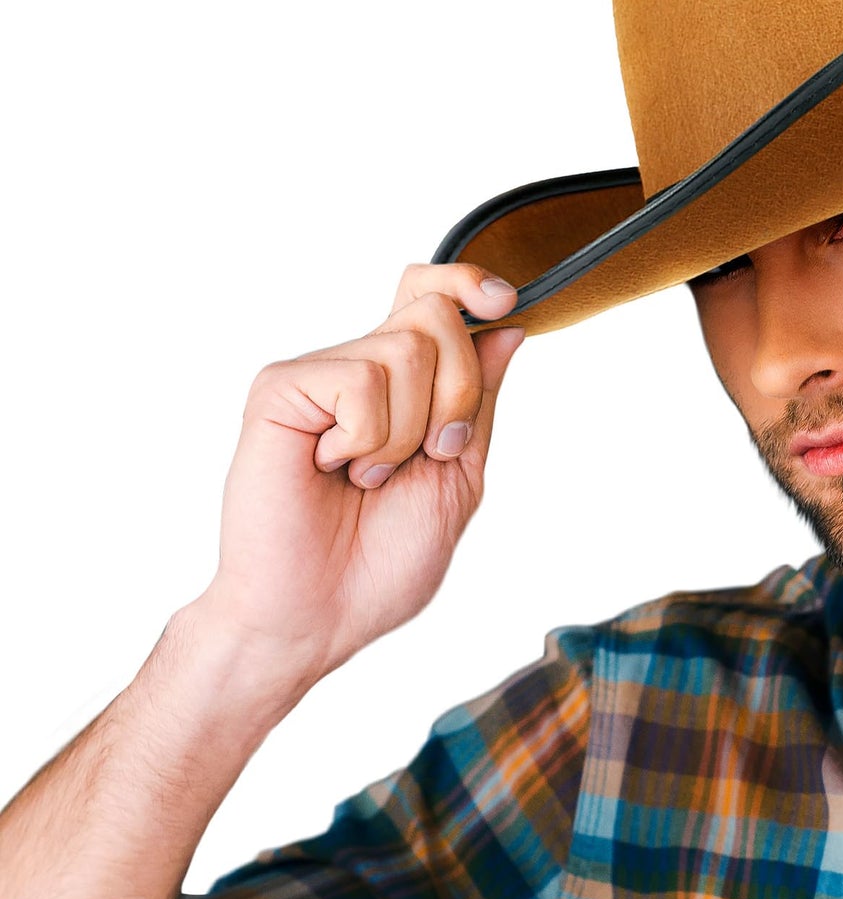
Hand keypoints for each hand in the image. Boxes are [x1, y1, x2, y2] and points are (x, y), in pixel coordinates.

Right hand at [187, 264, 523, 693]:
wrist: (320, 614)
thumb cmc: (380, 561)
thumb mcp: (459, 476)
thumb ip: (480, 402)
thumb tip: (507, 329)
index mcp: (404, 387)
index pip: (432, 297)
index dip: (468, 284)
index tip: (504, 300)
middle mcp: (360, 369)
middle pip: (434, 315)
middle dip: (456, 395)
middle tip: (424, 455)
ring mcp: (319, 375)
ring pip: (406, 349)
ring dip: (407, 433)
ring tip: (367, 476)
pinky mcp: (280, 388)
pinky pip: (361, 381)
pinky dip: (367, 440)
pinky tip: (332, 469)